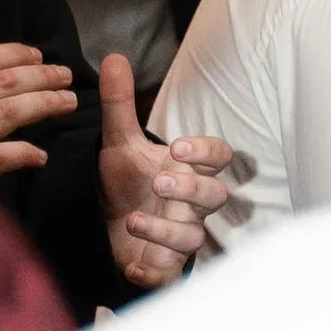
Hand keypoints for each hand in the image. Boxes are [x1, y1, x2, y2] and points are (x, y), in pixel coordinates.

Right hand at [0, 43, 75, 186]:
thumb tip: (17, 67)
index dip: (12, 54)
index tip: (38, 56)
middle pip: (0, 84)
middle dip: (40, 76)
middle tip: (66, 76)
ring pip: (6, 113)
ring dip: (44, 104)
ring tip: (68, 102)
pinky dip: (23, 152)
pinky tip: (41, 156)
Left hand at [99, 53, 232, 290]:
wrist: (111, 231)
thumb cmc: (128, 185)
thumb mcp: (119, 144)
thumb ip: (120, 105)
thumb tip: (114, 57)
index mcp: (189, 171)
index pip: (219, 158)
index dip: (206, 153)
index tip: (177, 147)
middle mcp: (192, 205)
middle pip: (216, 198)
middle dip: (191, 190)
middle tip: (160, 181)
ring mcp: (181, 236)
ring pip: (194, 237)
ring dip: (166, 230)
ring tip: (134, 219)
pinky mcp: (164, 267)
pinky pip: (169, 274)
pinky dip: (152, 273)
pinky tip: (133, 268)